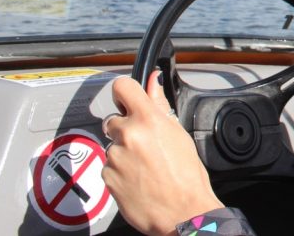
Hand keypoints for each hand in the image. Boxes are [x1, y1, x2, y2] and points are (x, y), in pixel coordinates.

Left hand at [101, 72, 222, 235]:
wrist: (181, 212)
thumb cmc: (187, 176)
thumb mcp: (179, 134)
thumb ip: (160, 106)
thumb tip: (153, 82)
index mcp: (147, 119)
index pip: (122, 87)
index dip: (125, 91)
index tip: (128, 98)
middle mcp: (127, 135)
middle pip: (114, 119)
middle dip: (126, 128)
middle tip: (145, 143)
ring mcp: (114, 156)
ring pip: (112, 145)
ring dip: (124, 152)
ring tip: (145, 166)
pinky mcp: (106, 176)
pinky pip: (109, 166)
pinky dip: (120, 170)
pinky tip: (138, 177)